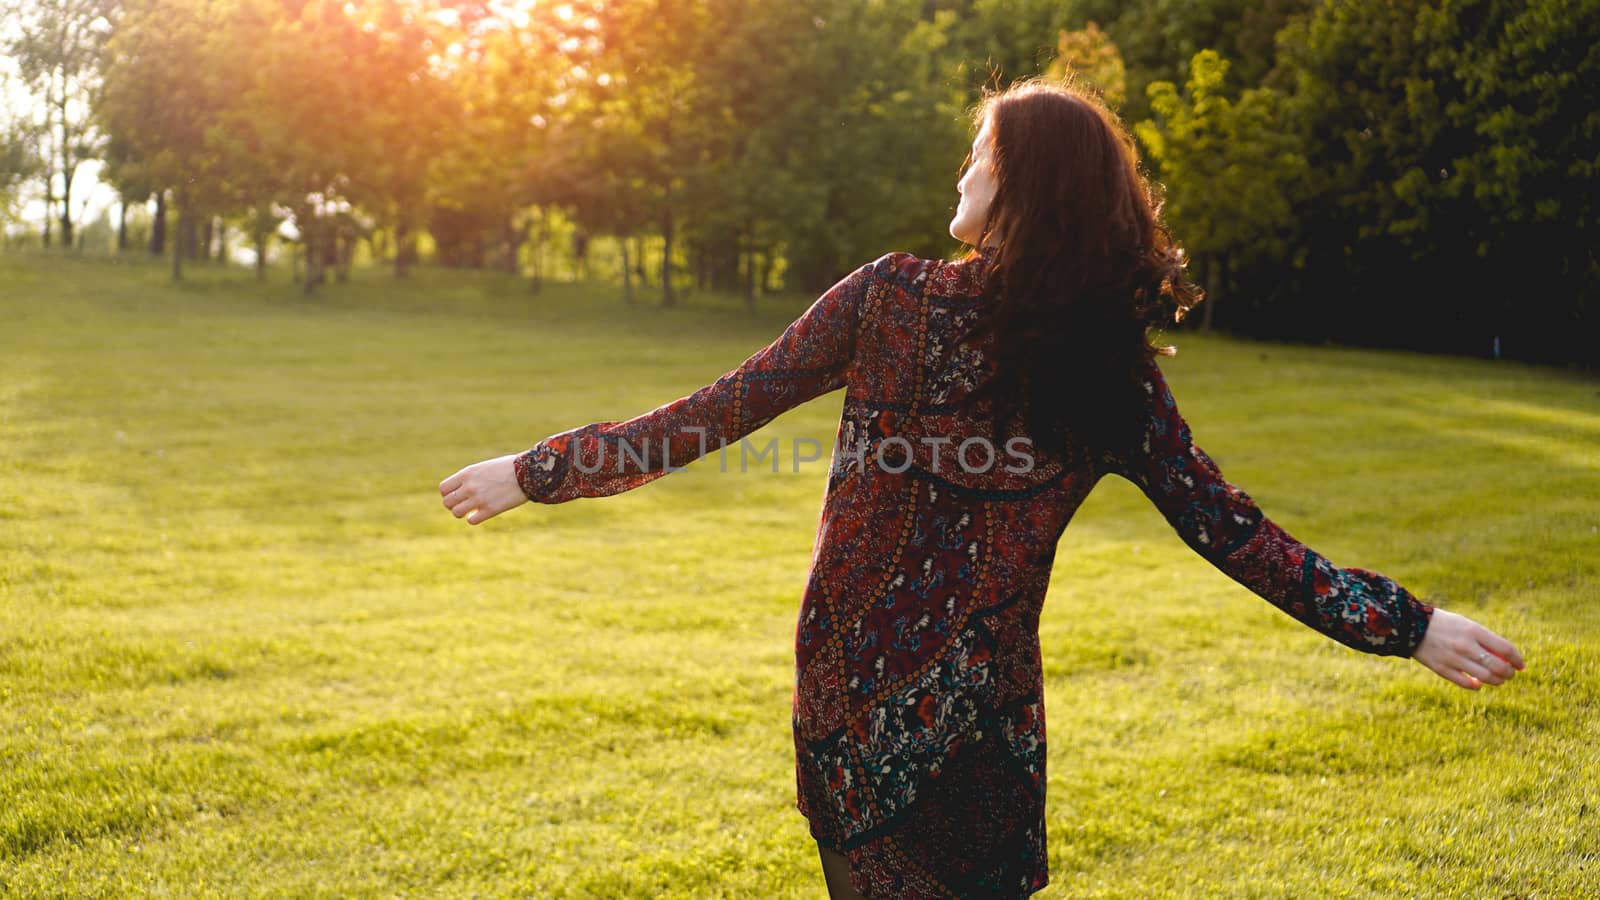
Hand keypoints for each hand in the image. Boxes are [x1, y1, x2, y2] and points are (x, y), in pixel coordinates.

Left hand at [439, 453, 527, 524]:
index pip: (443, 489)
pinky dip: (474, 518)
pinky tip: (481, 513)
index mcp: (467, 474)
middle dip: (453, 504)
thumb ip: (470, 478)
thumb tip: (460, 491)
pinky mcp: (490, 510)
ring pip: (456, 513)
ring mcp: (479, 499)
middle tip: (464, 503)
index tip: (457, 495)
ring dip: (462, 513)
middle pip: (447, 502)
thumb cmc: (508, 468)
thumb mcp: (484, 467)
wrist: (528, 473)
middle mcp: (469, 487)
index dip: (447, 494)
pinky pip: (471, 520)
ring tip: (471, 510)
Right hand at [1411, 607, 1525, 689]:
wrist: (1410, 625)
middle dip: (1509, 673)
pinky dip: (1476, 686)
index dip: (1517, 660)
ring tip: (1498, 680)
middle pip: (1498, 666)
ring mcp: (1453, 658)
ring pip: (1485, 677)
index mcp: (1474, 630)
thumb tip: (1506, 657)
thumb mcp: (1466, 625)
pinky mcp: (1441, 669)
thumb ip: (1484, 639)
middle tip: (1510, 674)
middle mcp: (1465, 645)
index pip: (1505, 649)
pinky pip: (1466, 683)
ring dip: (1496, 681)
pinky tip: (1478, 684)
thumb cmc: (1444, 624)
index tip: (1521, 666)